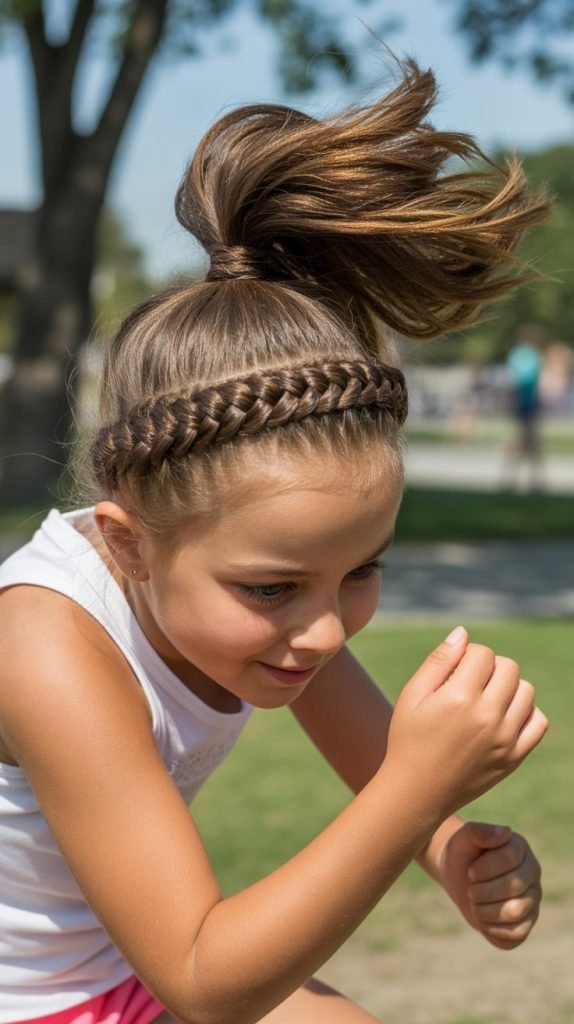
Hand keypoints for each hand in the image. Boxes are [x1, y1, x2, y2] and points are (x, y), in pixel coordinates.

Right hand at [385, 628, 547, 818]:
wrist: (416, 792)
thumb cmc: (409, 739)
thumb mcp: (413, 695)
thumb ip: (439, 660)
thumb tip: (464, 633)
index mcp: (459, 698)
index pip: (483, 654)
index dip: (468, 656)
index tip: (454, 671)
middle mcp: (487, 717)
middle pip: (509, 668)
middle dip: (490, 668)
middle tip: (468, 684)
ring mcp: (504, 739)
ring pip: (526, 691)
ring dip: (509, 688)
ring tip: (485, 700)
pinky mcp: (514, 758)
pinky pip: (538, 722)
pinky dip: (526, 712)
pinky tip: (503, 716)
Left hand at [438, 821, 541, 948]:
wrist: (456, 873)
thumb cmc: (462, 852)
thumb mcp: (464, 837)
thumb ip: (481, 831)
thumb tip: (506, 832)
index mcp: (520, 848)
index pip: (511, 858)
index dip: (485, 869)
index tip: (470, 872)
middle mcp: (532, 873)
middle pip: (514, 886)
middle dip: (482, 891)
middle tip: (470, 889)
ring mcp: (532, 899)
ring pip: (515, 912)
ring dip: (485, 911)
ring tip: (474, 903)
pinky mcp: (526, 923)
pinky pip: (516, 935)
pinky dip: (492, 929)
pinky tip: (482, 918)